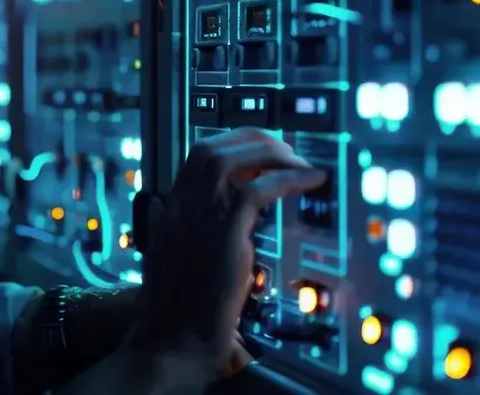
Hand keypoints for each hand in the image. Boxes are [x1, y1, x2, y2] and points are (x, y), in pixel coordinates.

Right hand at [132, 128, 326, 362]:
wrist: (170, 339)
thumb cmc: (174, 311)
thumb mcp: (169, 260)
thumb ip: (175, 232)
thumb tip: (177, 215)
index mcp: (169, 210)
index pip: (197, 157)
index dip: (232, 145)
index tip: (259, 149)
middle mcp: (181, 205)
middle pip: (212, 148)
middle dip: (253, 140)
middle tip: (285, 149)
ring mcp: (199, 215)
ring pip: (232, 158)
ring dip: (270, 153)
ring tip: (299, 162)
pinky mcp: (223, 232)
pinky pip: (258, 189)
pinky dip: (287, 178)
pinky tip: (310, 181)